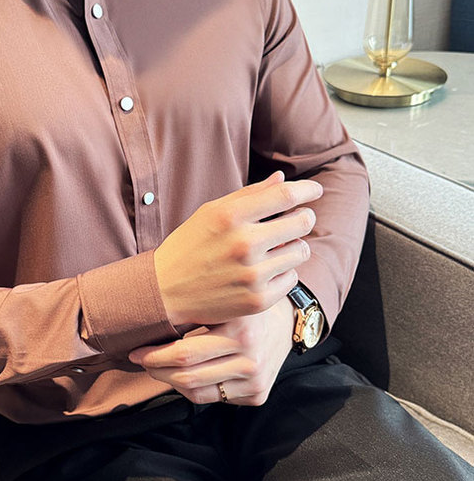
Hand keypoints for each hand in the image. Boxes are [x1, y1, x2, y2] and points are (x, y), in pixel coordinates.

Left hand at [128, 297, 294, 405]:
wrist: (285, 322)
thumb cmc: (240, 306)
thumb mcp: (221, 299)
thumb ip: (191, 309)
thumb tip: (143, 319)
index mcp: (239, 328)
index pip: (183, 353)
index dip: (152, 355)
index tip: (135, 350)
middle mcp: (250, 357)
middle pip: (187, 375)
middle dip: (155, 369)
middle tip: (141, 360)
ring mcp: (255, 379)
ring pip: (196, 392)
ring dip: (169, 381)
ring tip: (156, 368)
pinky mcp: (258, 394)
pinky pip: (212, 399)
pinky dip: (191, 389)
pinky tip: (183, 376)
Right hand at [153, 171, 321, 326]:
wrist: (165, 291)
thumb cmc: (190, 245)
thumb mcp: (211, 212)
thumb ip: (249, 195)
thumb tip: (282, 179)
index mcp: (230, 216)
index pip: (285, 195)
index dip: (307, 190)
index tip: (314, 191)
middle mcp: (243, 244)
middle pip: (302, 222)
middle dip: (303, 218)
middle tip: (295, 221)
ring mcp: (252, 274)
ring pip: (301, 252)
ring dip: (293, 247)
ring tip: (275, 249)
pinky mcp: (257, 300)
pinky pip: (292, 279)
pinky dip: (283, 273)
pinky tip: (264, 272)